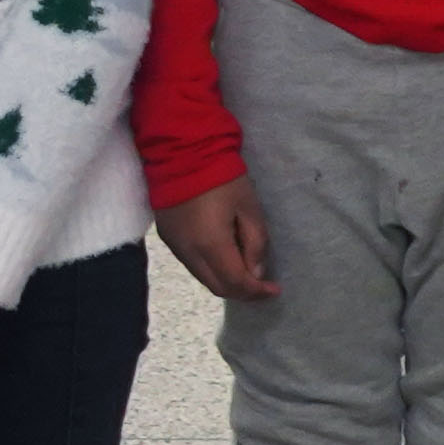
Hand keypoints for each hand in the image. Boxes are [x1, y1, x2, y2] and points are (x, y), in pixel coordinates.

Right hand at [154, 177, 275, 301]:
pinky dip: (211, 269)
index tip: (274, 289)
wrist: (182, 152)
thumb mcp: (249, 207)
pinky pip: (192, 264)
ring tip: (245, 272)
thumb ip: (256, 243)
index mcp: (211, 244)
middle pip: (217, 288)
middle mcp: (189, 253)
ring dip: (226, 281)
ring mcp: (175, 247)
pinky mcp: (168, 238)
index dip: (257, 292)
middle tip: (262, 287)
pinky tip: (224, 257)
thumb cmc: (223, 177)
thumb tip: (256, 272)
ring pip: (203, 278)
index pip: (236, 282)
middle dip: (242, 292)